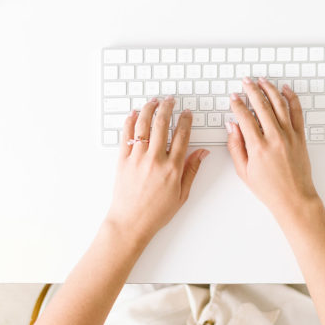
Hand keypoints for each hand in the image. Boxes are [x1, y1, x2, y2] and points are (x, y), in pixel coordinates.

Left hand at [105, 96, 208, 242]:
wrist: (131, 223)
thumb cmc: (156, 212)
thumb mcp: (182, 194)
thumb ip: (192, 170)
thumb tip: (202, 153)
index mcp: (172, 168)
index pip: (182, 136)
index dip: (186, 121)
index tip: (187, 113)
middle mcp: (155, 160)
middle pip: (162, 124)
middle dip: (167, 108)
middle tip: (170, 101)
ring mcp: (137, 158)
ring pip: (143, 125)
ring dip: (149, 109)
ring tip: (154, 101)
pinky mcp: (122, 160)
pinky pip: (126, 136)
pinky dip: (130, 122)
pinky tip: (134, 114)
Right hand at [226, 77, 320, 220]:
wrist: (294, 198)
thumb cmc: (269, 189)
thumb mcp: (243, 171)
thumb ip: (235, 147)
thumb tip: (231, 127)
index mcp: (258, 147)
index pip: (245, 117)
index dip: (237, 104)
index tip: (233, 97)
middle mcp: (275, 138)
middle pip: (261, 105)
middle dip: (251, 90)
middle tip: (245, 82)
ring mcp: (289, 135)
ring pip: (279, 104)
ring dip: (269, 89)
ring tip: (262, 80)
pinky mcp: (300, 136)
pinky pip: (297, 112)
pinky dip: (291, 98)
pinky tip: (285, 90)